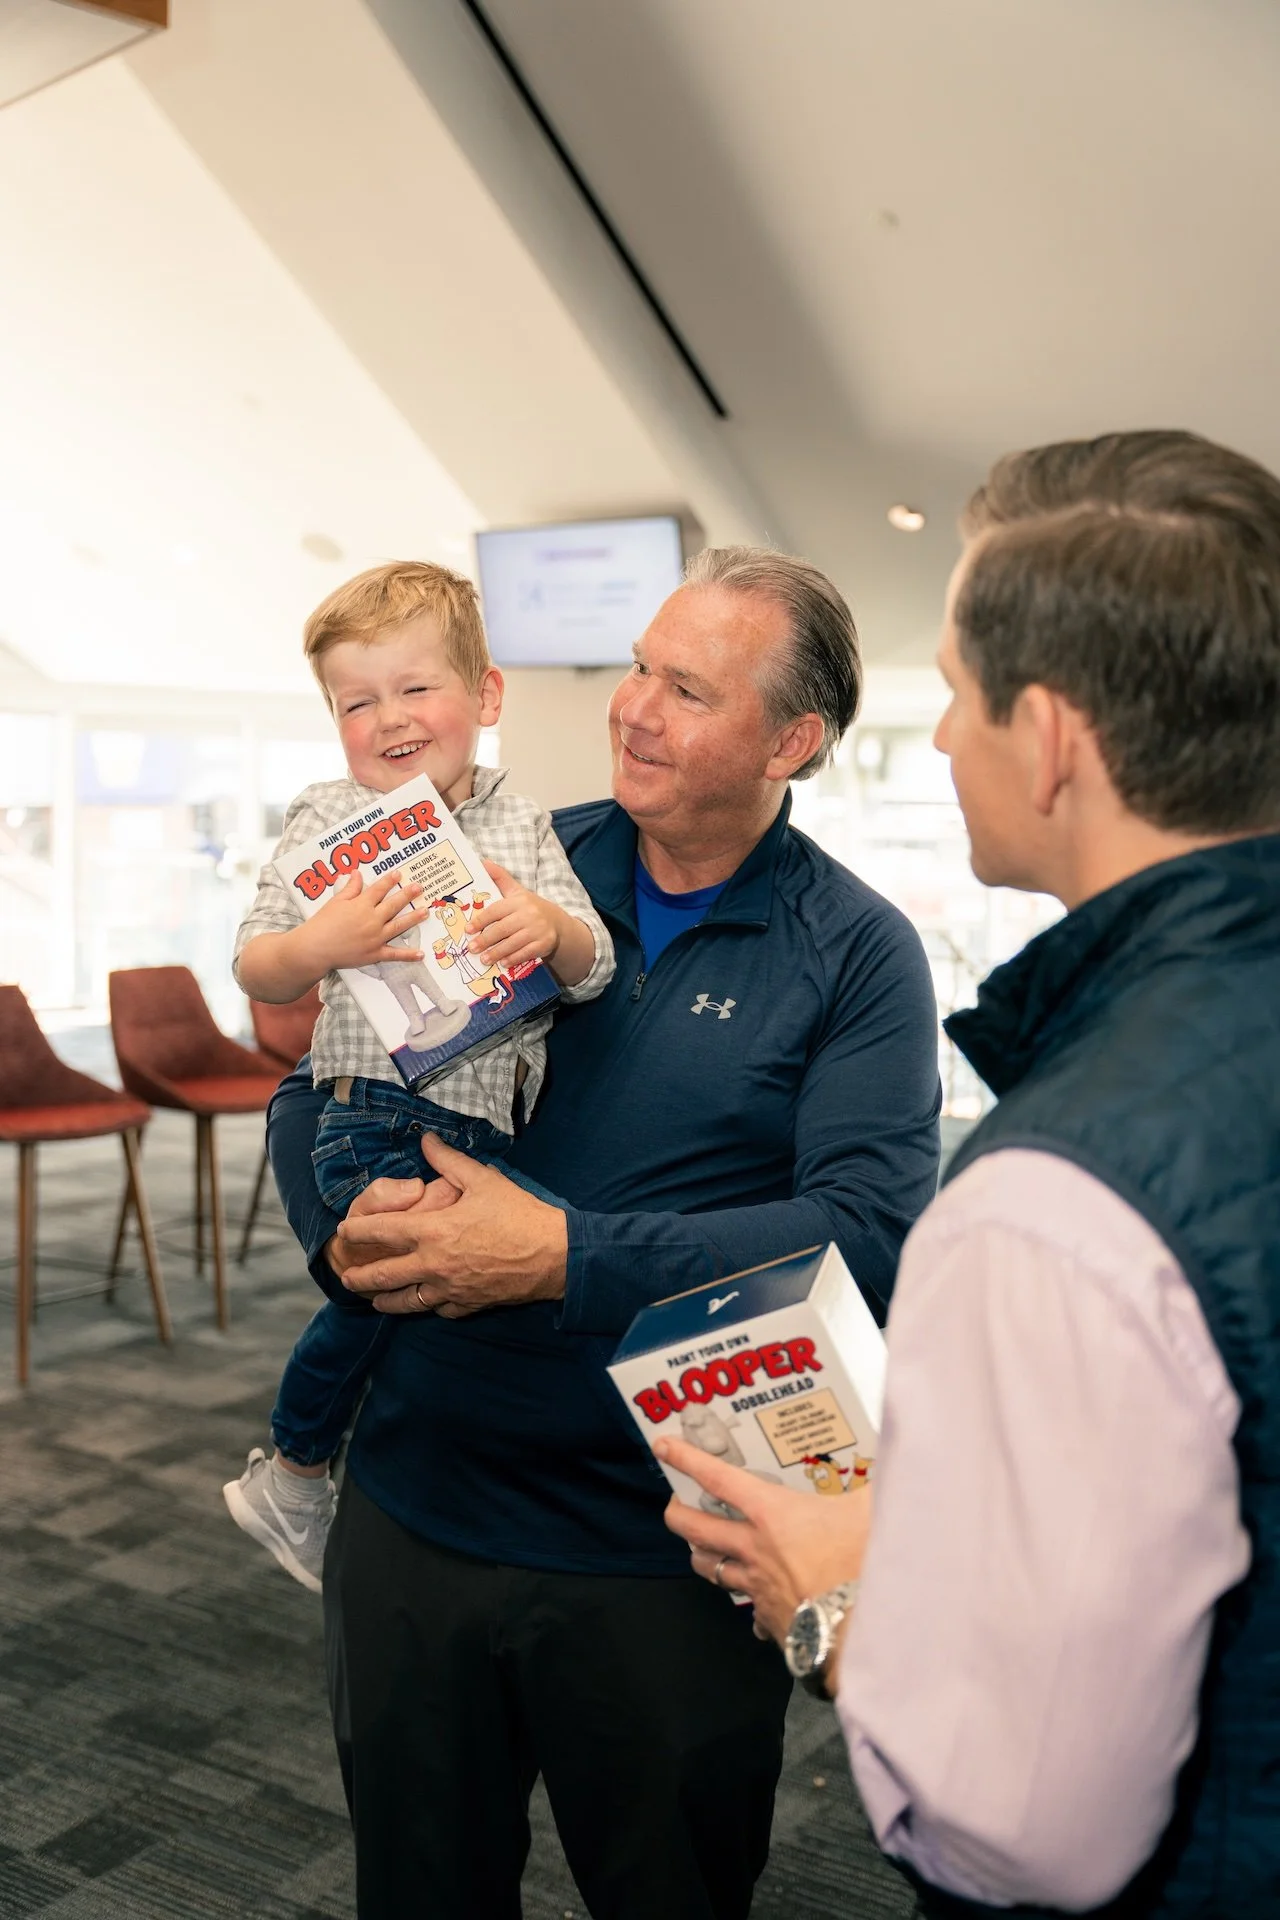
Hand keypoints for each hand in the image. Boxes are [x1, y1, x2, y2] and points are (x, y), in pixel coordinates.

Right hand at [303, 871, 426, 972]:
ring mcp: (375, 938)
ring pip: (399, 926)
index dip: (389, 881)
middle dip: (407, 895)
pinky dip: (408, 955)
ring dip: (414, 918)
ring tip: (425, 911)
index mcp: (361, 905)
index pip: (379, 889)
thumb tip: (357, 872)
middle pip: (393, 905)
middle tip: (420, 887)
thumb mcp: (336, 902)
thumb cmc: (323, 923)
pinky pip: (394, 954)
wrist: (315, 948)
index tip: (399, 874)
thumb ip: (350, 888)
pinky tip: (421, 954)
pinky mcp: (375, 954)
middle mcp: (372, 920)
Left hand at [336, 1135, 567, 1316]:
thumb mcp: (482, 1179)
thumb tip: (425, 1139)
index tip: (344, 1231)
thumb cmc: (518, 1214)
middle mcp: (433, 1265)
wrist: (554, 1256)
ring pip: (405, 1302)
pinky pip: (438, 1309)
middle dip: (359, 1276)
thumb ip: (448, 1161)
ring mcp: (448, 1290)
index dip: (357, 1232)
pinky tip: (425, 1301)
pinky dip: (428, 1305)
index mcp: (432, 1231)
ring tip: (373, 1299)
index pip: (381, 1232)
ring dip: (384, 1300)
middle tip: (345, 1276)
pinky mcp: (467, 1305)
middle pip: (383, 1276)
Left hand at [467, 863, 559, 969]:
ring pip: (513, 943)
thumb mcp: (516, 891)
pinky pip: (526, 953)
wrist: (557, 922)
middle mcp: (529, 914)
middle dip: (486, 940)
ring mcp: (538, 930)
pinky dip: (513, 959)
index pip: (496, 910)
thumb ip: (500, 878)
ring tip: (483, 960)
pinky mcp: (544, 944)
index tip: (468, 930)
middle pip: (503, 929)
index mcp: (519, 900)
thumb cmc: (529, 907)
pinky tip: (502, 963)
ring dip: (497, 953)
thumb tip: (482, 862)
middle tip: (471, 948)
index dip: (481, 921)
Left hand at [658, 1435, 872, 1645]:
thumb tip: (886, 1463)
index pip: (717, 1479)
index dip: (687, 1458)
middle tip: (674, 1503)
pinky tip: (757, 1601)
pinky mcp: (767, 1617)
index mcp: (771, 1513)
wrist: (858, 1630)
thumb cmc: (860, 1565)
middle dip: (676, 1512)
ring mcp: (756, 1585)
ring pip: (709, 1567)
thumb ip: (870, 1484)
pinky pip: (748, 1608)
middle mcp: (753, 1548)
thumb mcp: (870, 1511)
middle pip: (694, 1528)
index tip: (664, 1445)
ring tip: (702, 1545)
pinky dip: (749, 1602)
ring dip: (701, 1554)